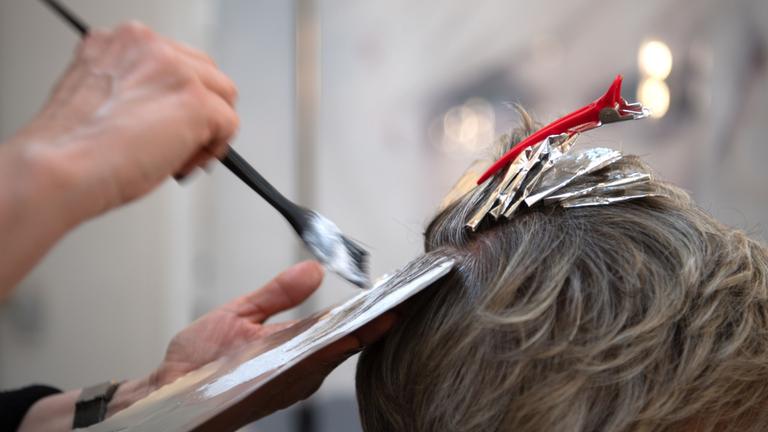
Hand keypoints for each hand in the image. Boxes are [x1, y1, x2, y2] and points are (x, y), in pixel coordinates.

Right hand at [10, 21, 238, 221]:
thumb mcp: (102, 97)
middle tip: (179, 144)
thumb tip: (168, 111)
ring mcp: (175, 70)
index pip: (175, 60)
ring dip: (209, 129)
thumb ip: (137, 90)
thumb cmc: (72, 149)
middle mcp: (148, 46)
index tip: (168, 122)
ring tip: (178, 156)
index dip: (176, 97)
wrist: (60, 169)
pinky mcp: (195, 100)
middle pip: (206, 72)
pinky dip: (215, 149)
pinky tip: (185, 163)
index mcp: (121, 41)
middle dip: (199, 110)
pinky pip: (230, 124)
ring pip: (224, 96)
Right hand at [18, 261, 392, 430]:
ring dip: (359, 332)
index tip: (404, 298)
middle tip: (401, 295)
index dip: (380, 315)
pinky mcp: (290, 390)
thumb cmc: (199, 366)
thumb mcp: (235, 317)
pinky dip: (337, 343)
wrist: (174, 407)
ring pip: (338, 355)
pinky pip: (323, 363)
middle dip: (376, 320)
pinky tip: (341, 329)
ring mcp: (299, 385)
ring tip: (380, 305)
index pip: (351, 332)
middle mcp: (304, 375)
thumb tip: (313, 270)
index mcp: (295, 355)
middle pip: (351, 344)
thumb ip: (278, 293)